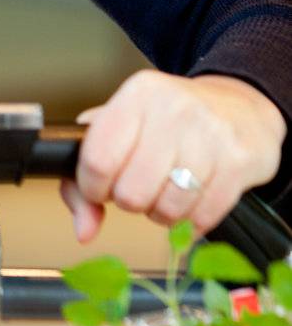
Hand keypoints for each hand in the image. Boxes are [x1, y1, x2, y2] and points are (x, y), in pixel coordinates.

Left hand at [60, 69, 285, 243]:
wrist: (241, 108)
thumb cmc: (170, 122)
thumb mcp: (122, 127)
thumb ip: (86, 176)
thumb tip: (84, 230)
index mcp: (137, 94)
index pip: (97, 161)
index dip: (93, 188)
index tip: (101, 188)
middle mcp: (174, 109)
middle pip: (130, 193)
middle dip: (130, 201)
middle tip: (141, 186)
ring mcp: (210, 135)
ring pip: (167, 210)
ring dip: (162, 212)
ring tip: (167, 190)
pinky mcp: (239, 162)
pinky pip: (201, 218)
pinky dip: (191, 221)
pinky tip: (192, 200)